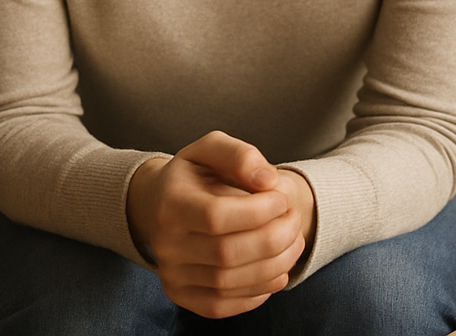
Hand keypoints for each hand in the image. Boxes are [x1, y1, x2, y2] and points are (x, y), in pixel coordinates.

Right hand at [127, 131, 312, 317]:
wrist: (160, 204)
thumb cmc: (195, 174)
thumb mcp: (212, 148)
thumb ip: (241, 155)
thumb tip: (268, 181)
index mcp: (170, 203)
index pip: (217, 216)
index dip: (259, 211)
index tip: (282, 198)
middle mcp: (164, 244)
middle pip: (227, 253)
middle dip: (275, 238)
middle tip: (295, 219)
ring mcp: (171, 275)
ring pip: (230, 283)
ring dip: (275, 265)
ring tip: (294, 241)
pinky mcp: (181, 296)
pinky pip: (223, 305)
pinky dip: (259, 291)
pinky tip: (277, 269)